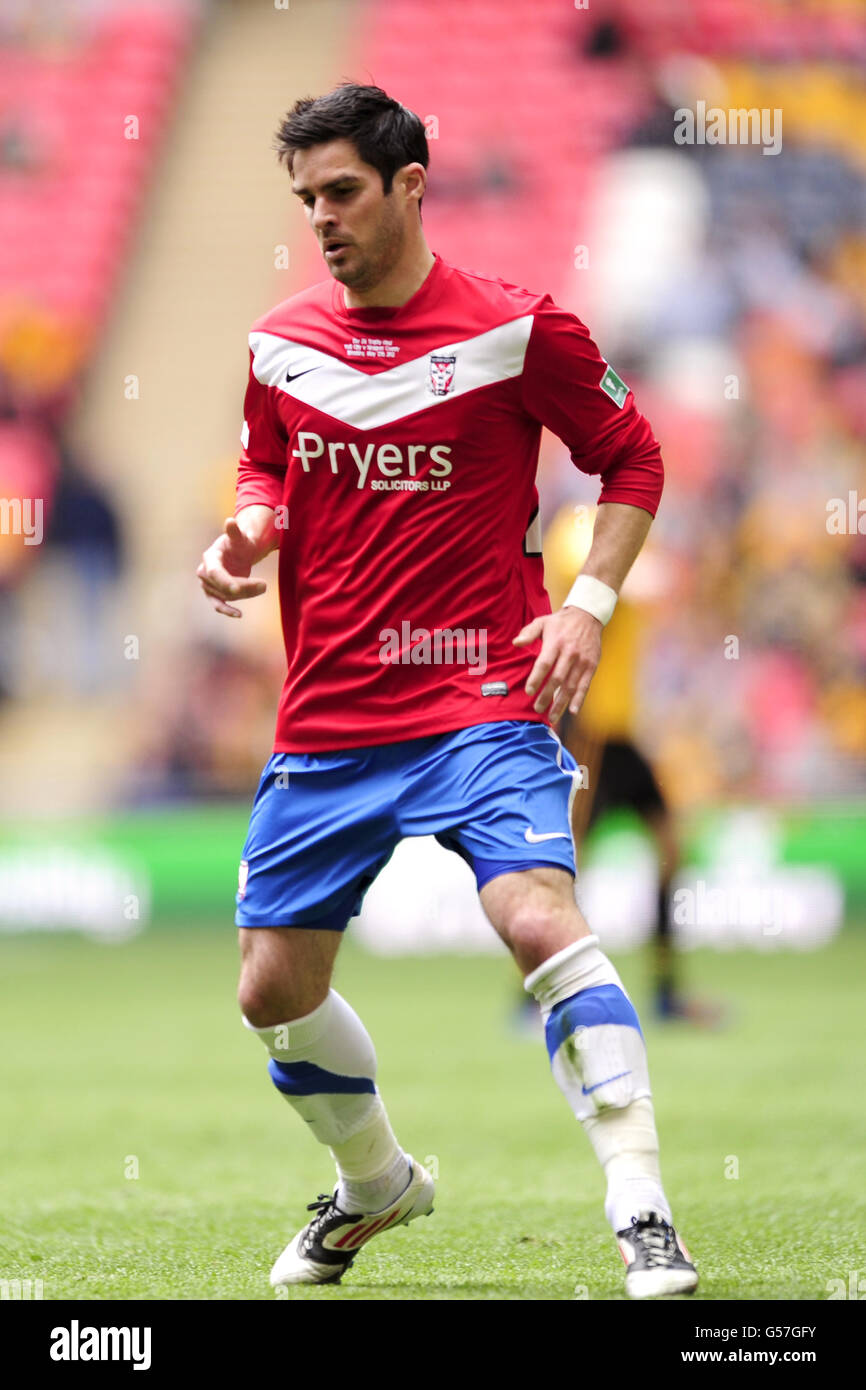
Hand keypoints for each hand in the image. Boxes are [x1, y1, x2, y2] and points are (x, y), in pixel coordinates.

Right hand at [197, 516, 267, 618]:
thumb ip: (235, 532)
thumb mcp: (240, 537)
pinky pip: (219, 605)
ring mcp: (208, 585)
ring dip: (245, 594)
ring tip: (262, 586)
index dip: (225, 581)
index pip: (214, 572)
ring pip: (226, 595)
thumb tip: (230, 521)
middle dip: (243, 587)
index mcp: (210, 557)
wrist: (238, 553)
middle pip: (223, 586)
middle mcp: (205, 572)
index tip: (237, 589)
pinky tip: (239, 615)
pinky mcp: (214, 594)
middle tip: (264, 585)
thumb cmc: (239, 543)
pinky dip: (228, 611)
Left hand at [513, 606, 601, 722]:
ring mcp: (582, 661)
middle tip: (537, 709)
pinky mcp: (591, 666)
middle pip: (557, 679)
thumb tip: (515, 643)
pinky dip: (580, 699)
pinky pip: (585, 685)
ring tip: (552, 717)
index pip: (544, 664)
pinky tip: (573, 711)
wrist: (587, 616)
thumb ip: (528, 633)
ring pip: (571, 686)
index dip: (536, 679)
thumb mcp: (542, 622)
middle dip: (547, 696)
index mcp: (555, 643)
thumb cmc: (560, 622)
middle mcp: (570, 653)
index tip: (529, 692)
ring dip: (561, 703)